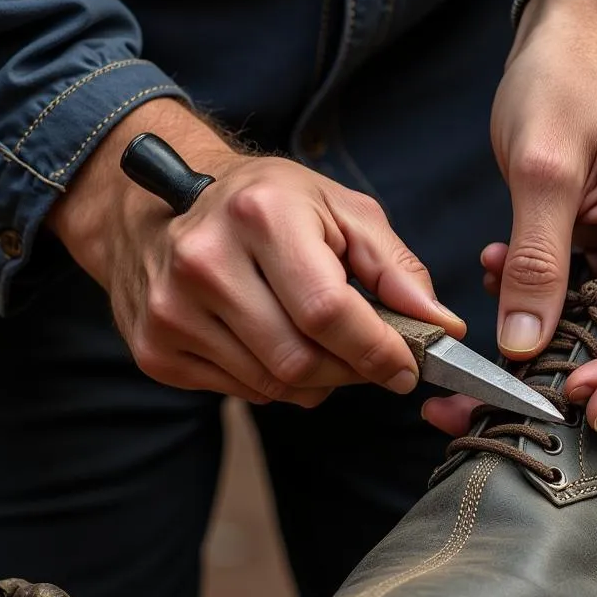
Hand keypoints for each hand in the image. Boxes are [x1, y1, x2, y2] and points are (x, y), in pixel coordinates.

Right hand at [47, 99, 464, 406]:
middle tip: (369, 357)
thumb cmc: (265, 204)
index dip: (378, 350)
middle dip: (350, 370)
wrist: (158, 204)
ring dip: (316, 380)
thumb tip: (442, 327)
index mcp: (260, 216)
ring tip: (321, 343)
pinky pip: (240, 393)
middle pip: (300, 360)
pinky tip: (272, 343)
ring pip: (273, 386)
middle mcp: (204, 263)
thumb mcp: (339, 210)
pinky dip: (274, 383)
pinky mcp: (154, 349)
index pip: (328, 311)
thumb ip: (395, 267)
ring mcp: (171, 310)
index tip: (407, 367)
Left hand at [423, 0, 596, 435]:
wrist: (581, 32)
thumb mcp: (542, 168)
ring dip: (568, 350)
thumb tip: (522, 345)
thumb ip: (536, 260)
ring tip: (497, 337)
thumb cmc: (569, 78)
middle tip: (529, 399)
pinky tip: (500, 276)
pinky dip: (554, 310)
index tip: (578, 402)